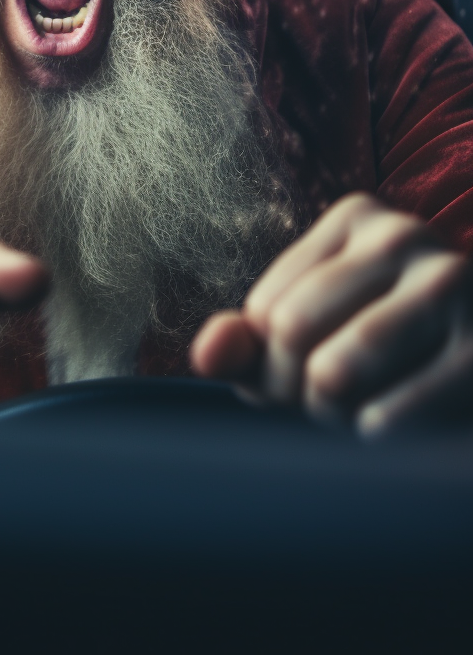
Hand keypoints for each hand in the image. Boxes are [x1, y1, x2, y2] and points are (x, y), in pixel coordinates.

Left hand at [189, 193, 472, 433]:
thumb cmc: (399, 356)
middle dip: (296, 390)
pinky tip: (390, 432)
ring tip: (358, 419)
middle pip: (291, 330)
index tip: (309, 380)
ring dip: (333, 416)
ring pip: (333, 370)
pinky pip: (389, 413)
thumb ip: (253, 343)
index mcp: (357, 218)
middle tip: (330, 408)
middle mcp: (401, 235)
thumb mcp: (321, 336)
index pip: (264, 309)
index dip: (271, 367)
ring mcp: (449, 283)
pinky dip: (374, 436)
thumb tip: (205, 354)